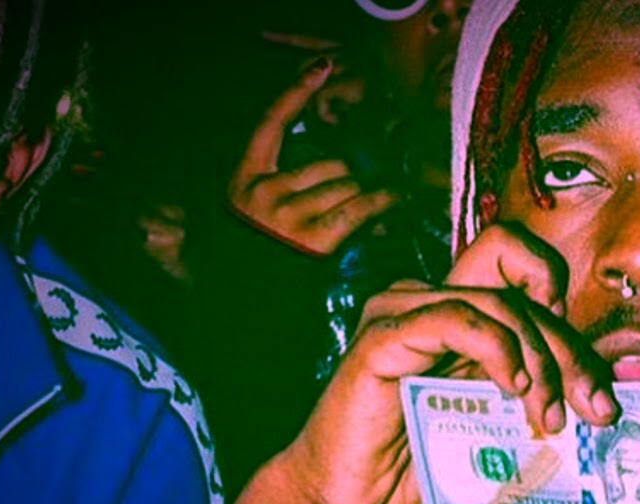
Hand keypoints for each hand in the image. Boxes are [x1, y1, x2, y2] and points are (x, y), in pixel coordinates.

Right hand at [200, 223, 617, 503]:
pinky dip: (496, 349)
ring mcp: (403, 310)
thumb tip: (602, 404)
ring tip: (547, 417)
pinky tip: (512, 389)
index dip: (560, 297)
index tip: (584, 369)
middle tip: (595, 410)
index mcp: (458, 311)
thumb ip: (533, 400)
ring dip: (539, 360)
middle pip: (522, 290)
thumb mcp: (493, 427)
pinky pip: (453, 319)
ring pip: (499, 303)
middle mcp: (430, 298)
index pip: (520, 263)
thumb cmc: (416, 465)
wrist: (345, 499)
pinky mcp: (382, 337)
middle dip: (571, 351)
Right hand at [227, 59, 397, 255]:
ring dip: (365, 194)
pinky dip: (383, 202)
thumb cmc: (265, 258)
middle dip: (350, 177)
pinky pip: (361, 207)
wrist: (253, 302)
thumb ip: (288, 183)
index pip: (271, 124)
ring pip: (348, 185)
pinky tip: (395, 199)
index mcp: (244, 181)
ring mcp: (288, 215)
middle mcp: (264, 193)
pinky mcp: (316, 239)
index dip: (296, 91)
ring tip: (376, 207)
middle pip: (329, 163)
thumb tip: (337, 162)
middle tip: (361, 192)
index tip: (322, 66)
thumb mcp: (259, 215)